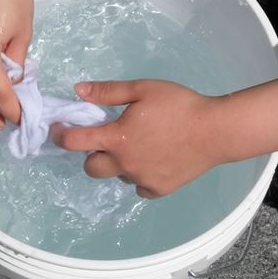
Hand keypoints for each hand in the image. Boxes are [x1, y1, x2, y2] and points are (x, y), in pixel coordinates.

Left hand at [52, 80, 234, 198]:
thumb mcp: (144, 90)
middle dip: (92, 153)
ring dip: (120, 164)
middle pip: (90, 167)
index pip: (73, 141)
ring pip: (118, 176)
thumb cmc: (180, 105)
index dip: (60, 134)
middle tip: (109, 140)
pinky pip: (140, 187)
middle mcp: (124, 163)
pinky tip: (156, 161)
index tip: (60, 130)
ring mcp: (141, 179)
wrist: (217, 131)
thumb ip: (108, 92)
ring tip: (142, 148)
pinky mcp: (159, 189)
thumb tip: (78, 91)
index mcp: (116, 138)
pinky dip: (141, 176)